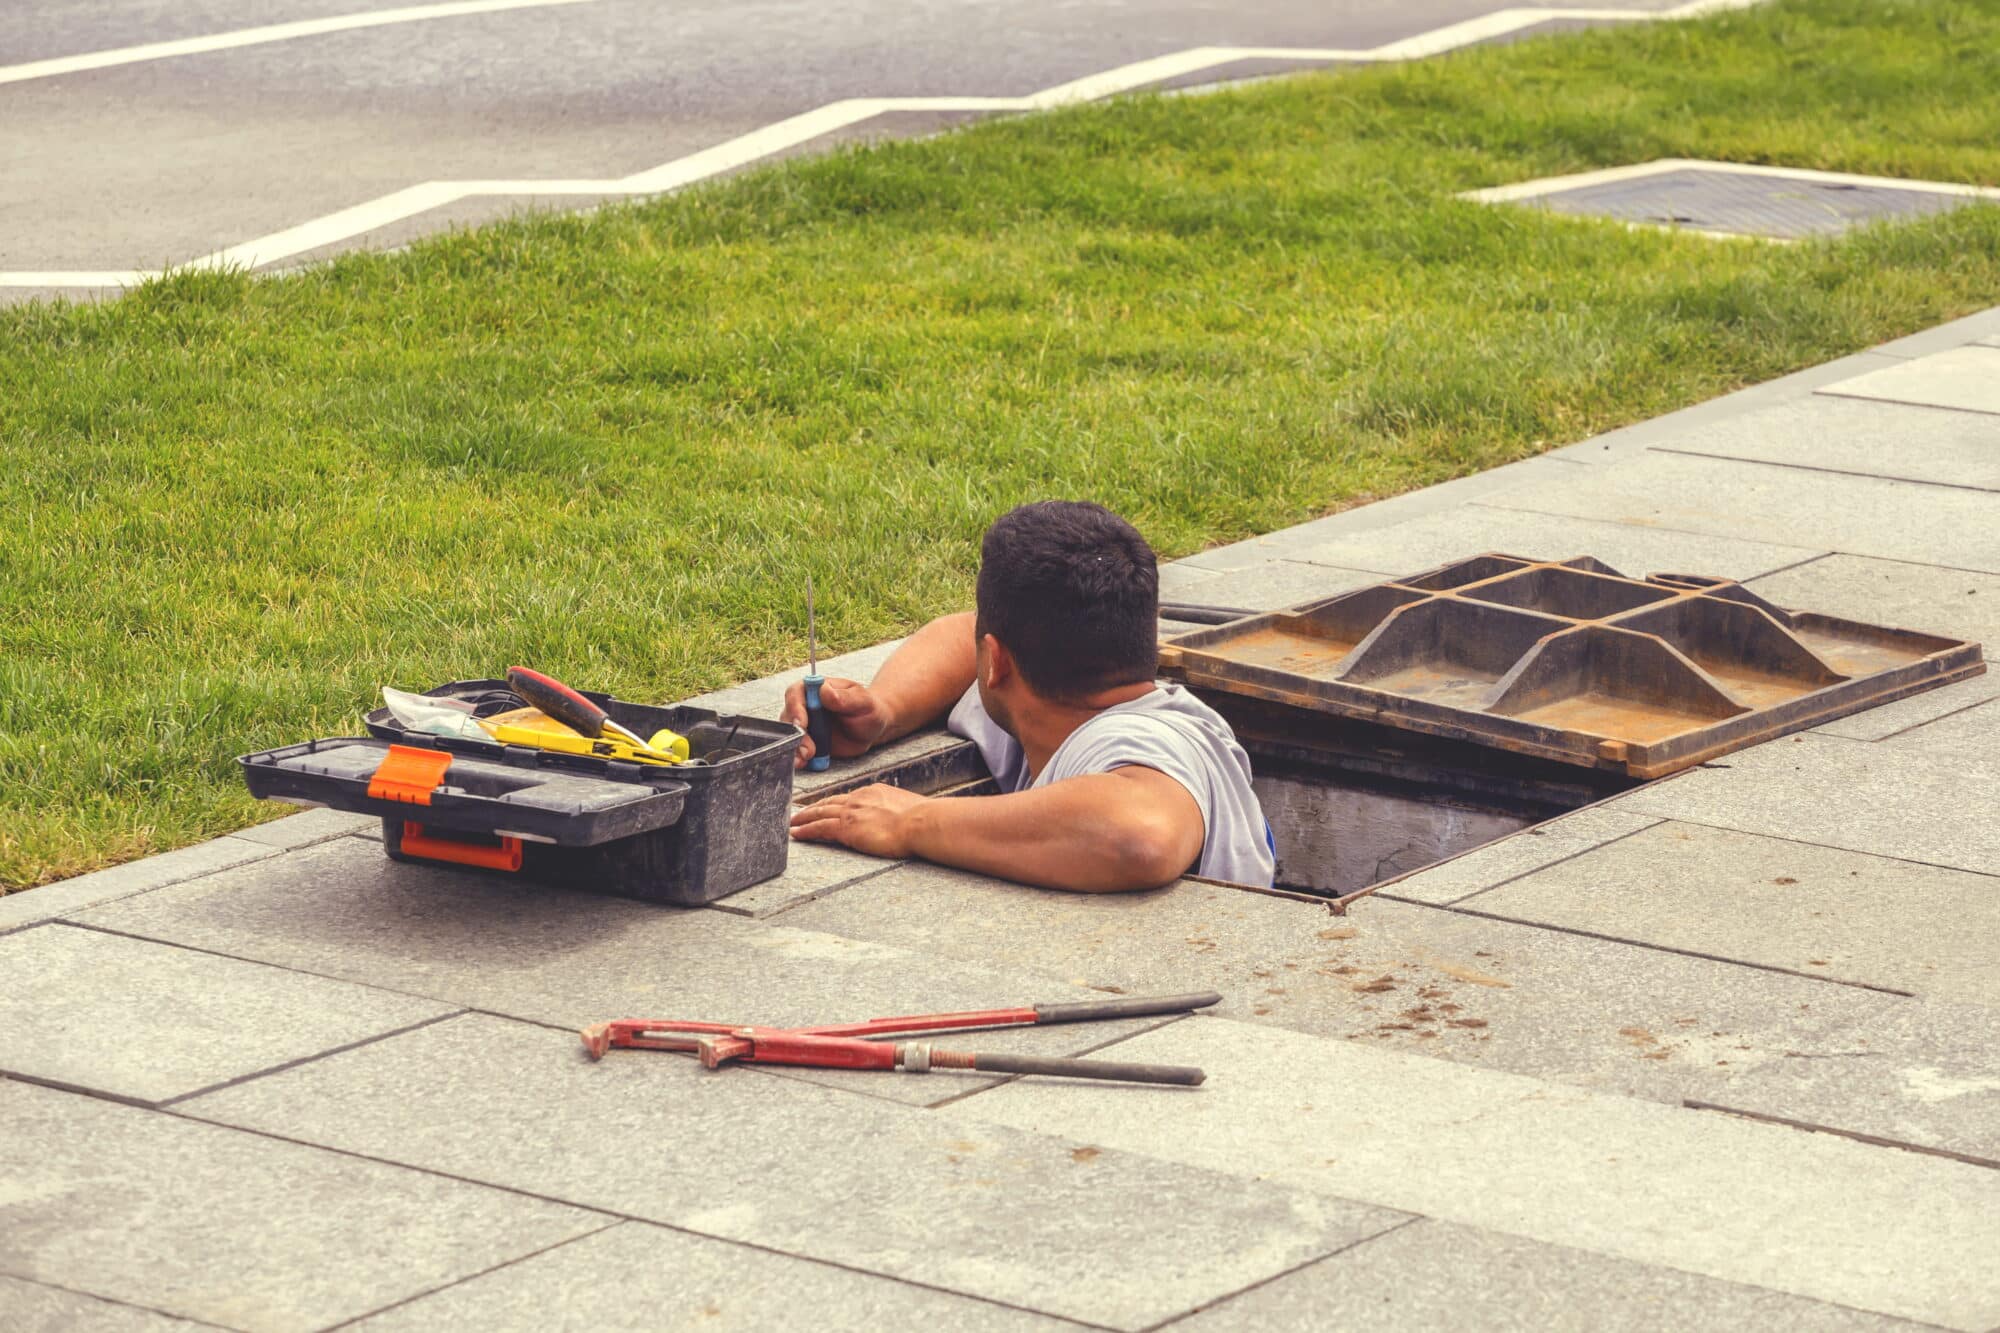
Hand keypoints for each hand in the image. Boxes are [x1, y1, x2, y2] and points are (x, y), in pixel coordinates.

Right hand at [780, 677, 894, 770]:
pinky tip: (805, 763)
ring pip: (789, 735)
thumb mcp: (862, 701)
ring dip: (795, 748)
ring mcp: (804, 724)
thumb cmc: (868, 709)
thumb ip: (844, 697)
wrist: (872, 728)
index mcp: (815, 688)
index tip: (801, 723)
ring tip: (807, 758)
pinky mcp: (807, 741)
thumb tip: (824, 691)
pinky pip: (797, 750)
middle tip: (808, 749)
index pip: (796, 693)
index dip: (795, 708)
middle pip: (789, 717)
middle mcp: (805, 705)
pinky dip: (799, 757)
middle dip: (796, 735)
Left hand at [788, 784, 926, 858]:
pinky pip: (819, 828)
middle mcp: (859, 798)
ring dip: (803, 818)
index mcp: (874, 792)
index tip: (826, 805)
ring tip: (792, 822)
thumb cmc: (922, 820)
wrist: (920, 823)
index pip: (848, 797)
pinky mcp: (846, 828)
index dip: (834, 802)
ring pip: (820, 813)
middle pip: (829, 801)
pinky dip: (805, 830)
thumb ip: (897, 811)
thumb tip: (903, 818)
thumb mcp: (907, 808)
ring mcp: (851, 812)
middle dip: (813, 806)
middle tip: (799, 811)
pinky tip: (796, 833)